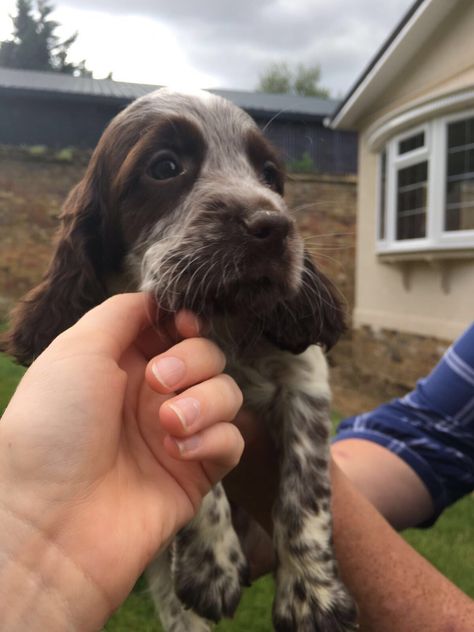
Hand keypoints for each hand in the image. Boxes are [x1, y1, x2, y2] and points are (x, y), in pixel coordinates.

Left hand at [0, 293, 242, 625]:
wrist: (50, 520)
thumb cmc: (53, 426)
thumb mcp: (77, 349)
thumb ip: (121, 313)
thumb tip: (156, 298)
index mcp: (123, 363)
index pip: (175, 328)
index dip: (186, 321)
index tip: (183, 324)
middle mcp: (152, 395)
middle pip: (208, 354)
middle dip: (191, 360)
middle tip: (157, 381)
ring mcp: (178, 432)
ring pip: (228, 393)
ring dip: (204, 400)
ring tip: (166, 424)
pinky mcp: (197, 470)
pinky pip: (232, 439)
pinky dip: (211, 439)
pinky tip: (176, 452)